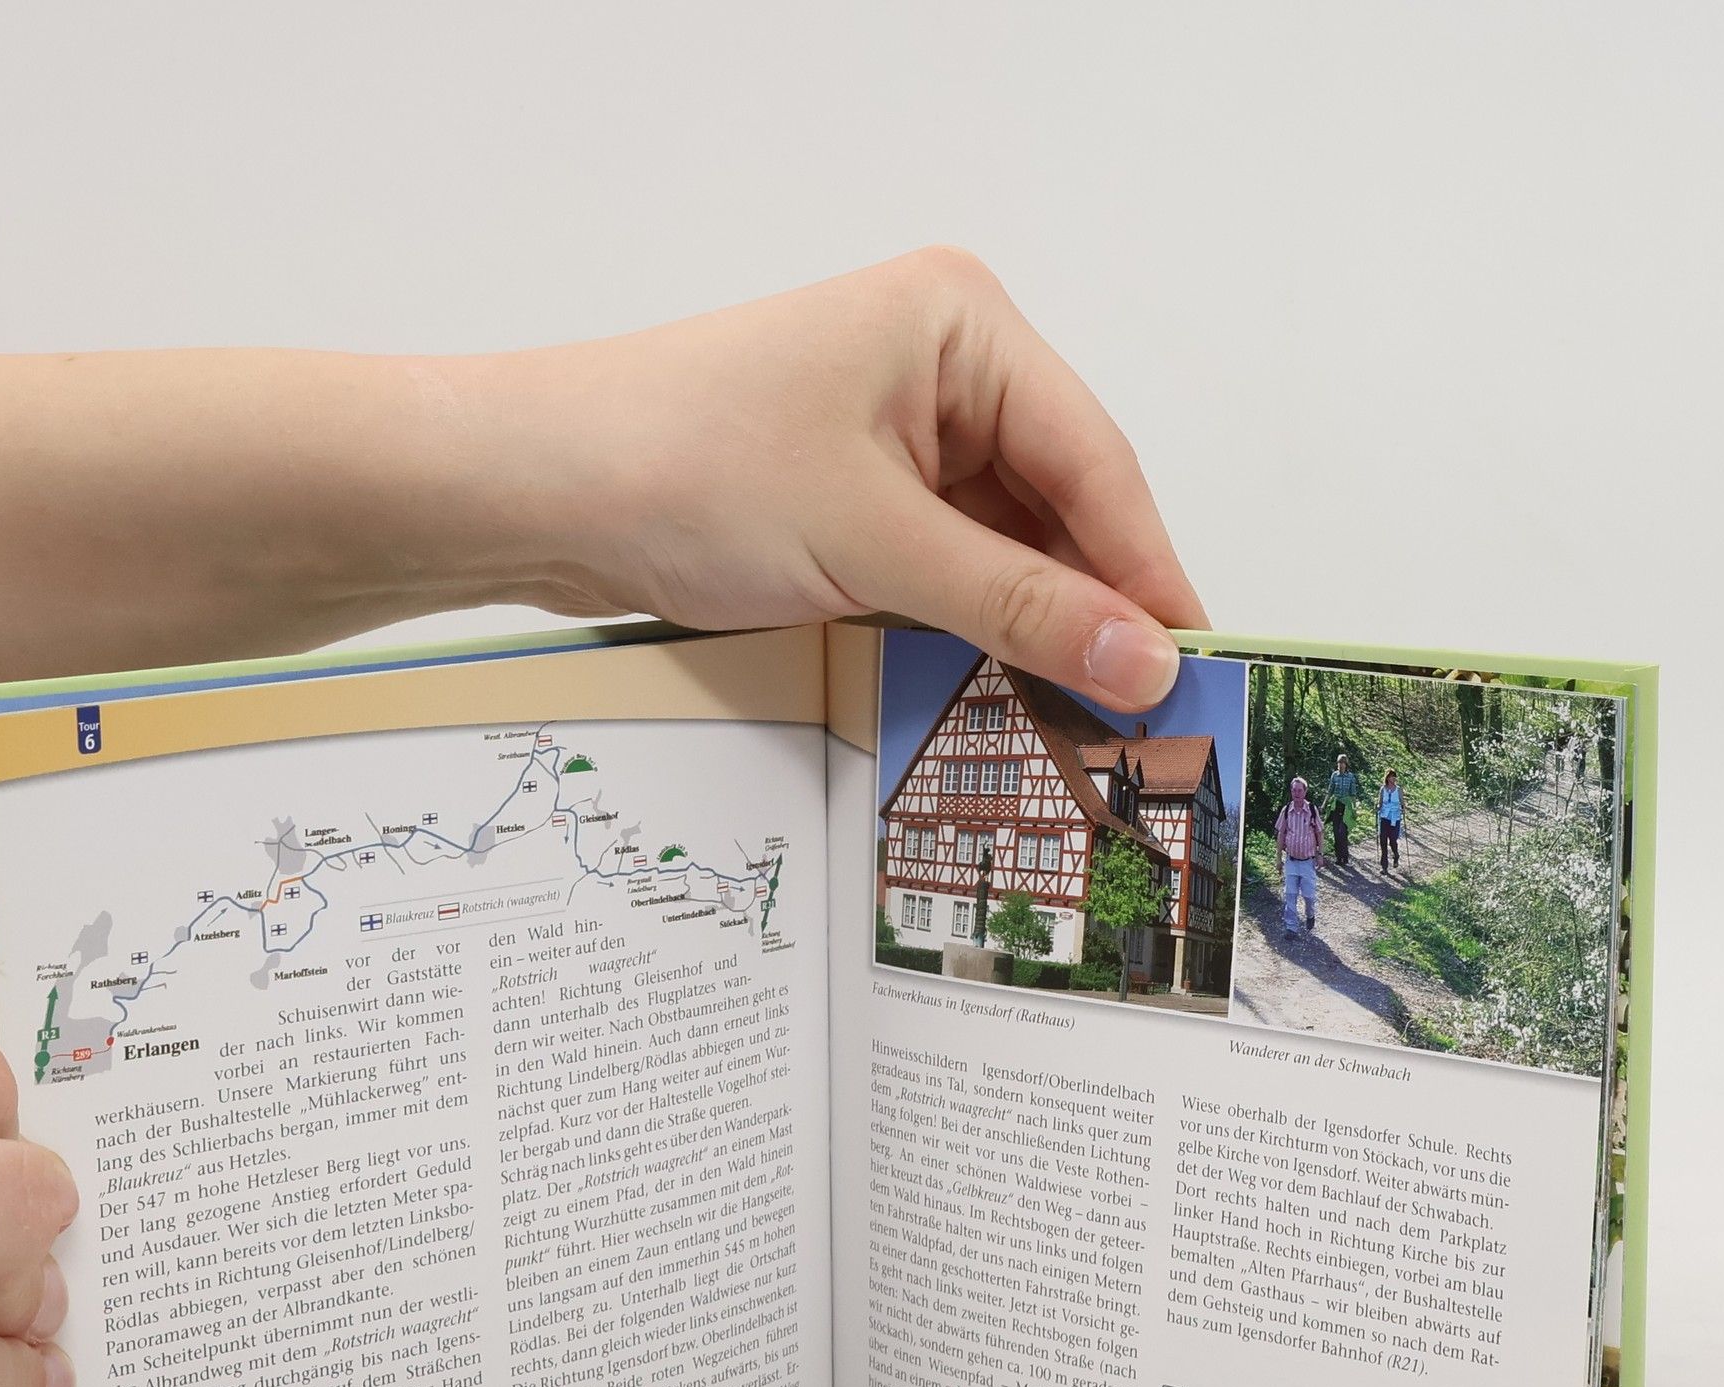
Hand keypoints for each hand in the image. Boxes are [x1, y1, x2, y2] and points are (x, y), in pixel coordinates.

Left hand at [0, 251, 1204, 767]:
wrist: (532, 490)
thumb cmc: (689, 470)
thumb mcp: (874, 540)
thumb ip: (1018, 603)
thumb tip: (1148, 663)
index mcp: (962, 324)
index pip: (1093, 458)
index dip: (1145, 569)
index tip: (1191, 667)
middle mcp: (938, 366)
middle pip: (1054, 501)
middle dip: (1088, 606)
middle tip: (1143, 718)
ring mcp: (889, 432)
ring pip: (999, 542)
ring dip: (1028, 626)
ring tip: (1080, 724)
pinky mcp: (846, 494)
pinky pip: (938, 564)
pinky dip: (964, 625)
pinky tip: (995, 690)